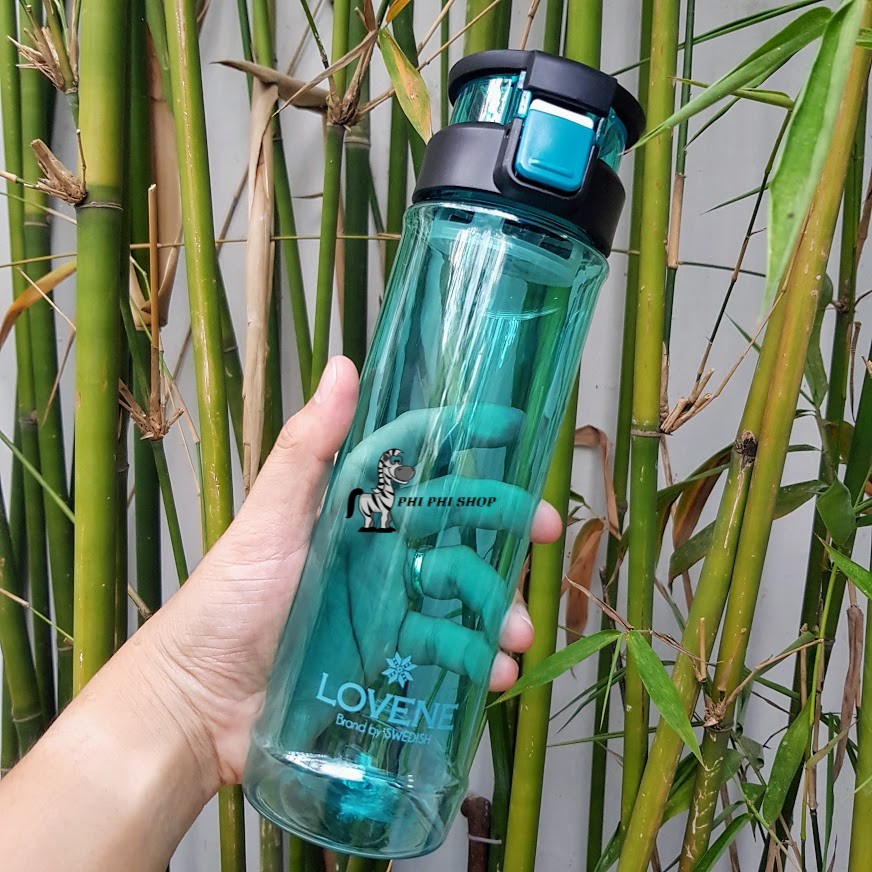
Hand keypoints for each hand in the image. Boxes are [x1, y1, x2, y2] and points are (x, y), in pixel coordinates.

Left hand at [148, 357, 562, 786]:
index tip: (519, 439)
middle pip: (457, 533)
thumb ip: (307, 449)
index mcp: (354, 509)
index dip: (472, 451)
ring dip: (498, 611)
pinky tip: (493, 676)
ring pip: (460, 596)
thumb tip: (344, 364)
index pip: (425, 469)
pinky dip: (475, 663)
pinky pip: (444, 653)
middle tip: (546, 536)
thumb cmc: (230, 600)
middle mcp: (377, 551)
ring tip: (515, 638)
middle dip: (506, 531)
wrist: (199, 702)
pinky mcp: (387, 660)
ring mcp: (386, 607)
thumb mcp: (270, 520)